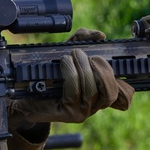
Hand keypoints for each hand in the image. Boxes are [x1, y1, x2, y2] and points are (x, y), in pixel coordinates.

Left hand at [8, 44, 133, 124]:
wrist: (25, 93)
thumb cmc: (49, 73)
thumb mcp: (68, 51)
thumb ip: (82, 39)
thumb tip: (99, 35)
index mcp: (100, 93)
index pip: (124, 94)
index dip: (124, 81)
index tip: (105, 59)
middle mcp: (95, 106)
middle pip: (110, 92)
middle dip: (100, 69)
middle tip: (85, 54)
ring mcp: (82, 112)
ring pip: (92, 90)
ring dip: (83, 68)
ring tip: (72, 55)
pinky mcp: (68, 114)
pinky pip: (74, 92)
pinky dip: (70, 73)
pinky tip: (64, 63)